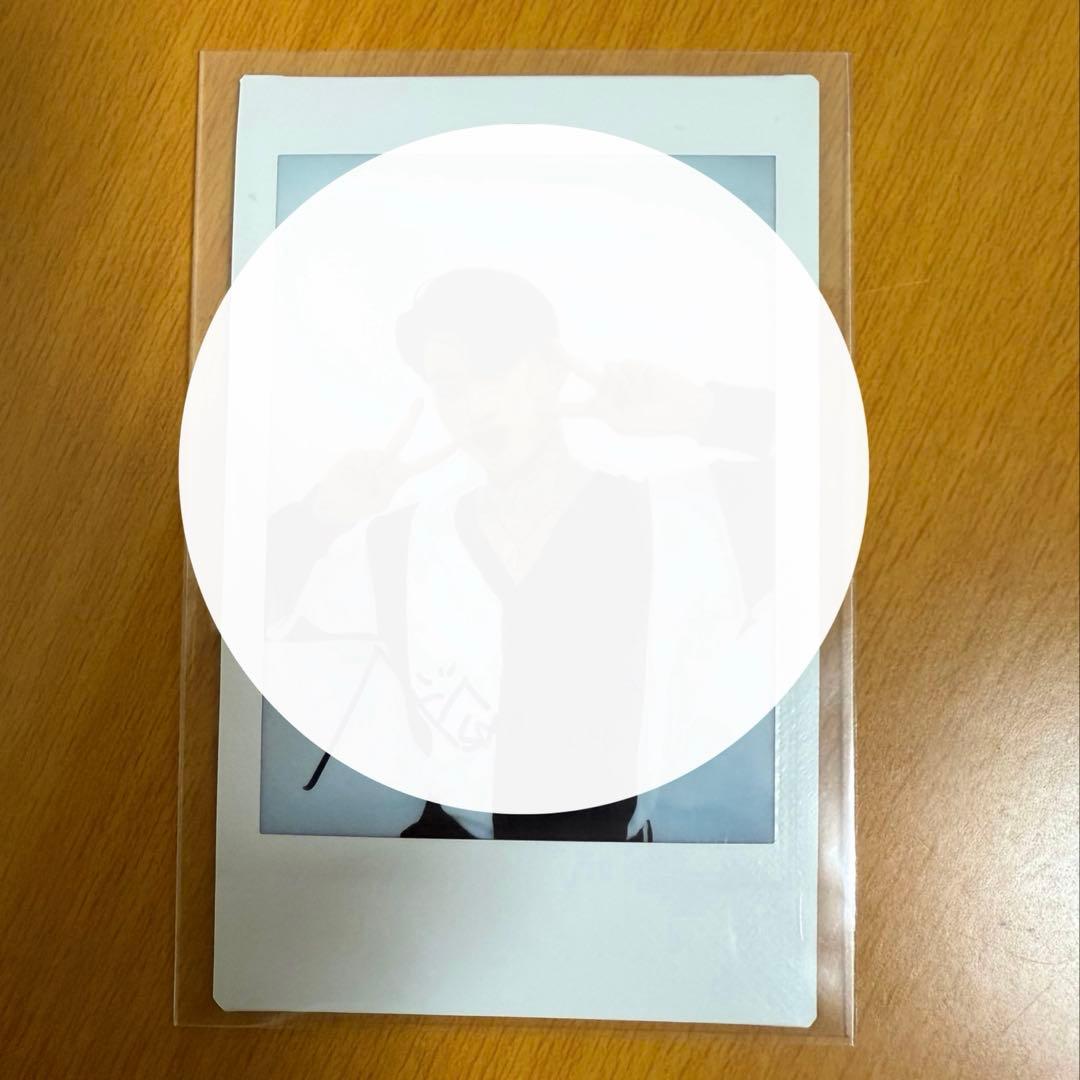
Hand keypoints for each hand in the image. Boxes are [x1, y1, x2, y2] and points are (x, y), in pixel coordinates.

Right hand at [306, 399, 454, 528]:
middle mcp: (386, 462)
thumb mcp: (378, 504)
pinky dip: (360, 467)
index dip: (439, 455)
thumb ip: (384, 485)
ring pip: (378, 454)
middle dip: (411, 418)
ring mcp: (370, 457)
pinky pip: (361, 456)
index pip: (423, 464)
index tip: (457, 444)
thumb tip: (379, 458)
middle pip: (401, 437)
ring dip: (372, 471)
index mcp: (398, 476)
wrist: (334, 506)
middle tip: (421, 399)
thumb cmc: (360, 506)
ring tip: (362, 485)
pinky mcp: (353, 455)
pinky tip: (353, 477)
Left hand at [563, 359, 712, 438]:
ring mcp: (621, 376)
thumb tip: (601, 376)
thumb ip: (603, 407)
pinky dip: (629, 376)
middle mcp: (609, 391)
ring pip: (605, 372)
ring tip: (637, 394)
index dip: (559, 407)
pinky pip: (621, 366)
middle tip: (550, 344)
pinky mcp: (633, 365)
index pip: (577, 408)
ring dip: (617, 383)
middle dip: (566, 359)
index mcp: (604, 410)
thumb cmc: (652, 422)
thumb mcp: (622, 424)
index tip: (540, 406)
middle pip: (583, 372)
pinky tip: (644, 384)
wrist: (682, 408)